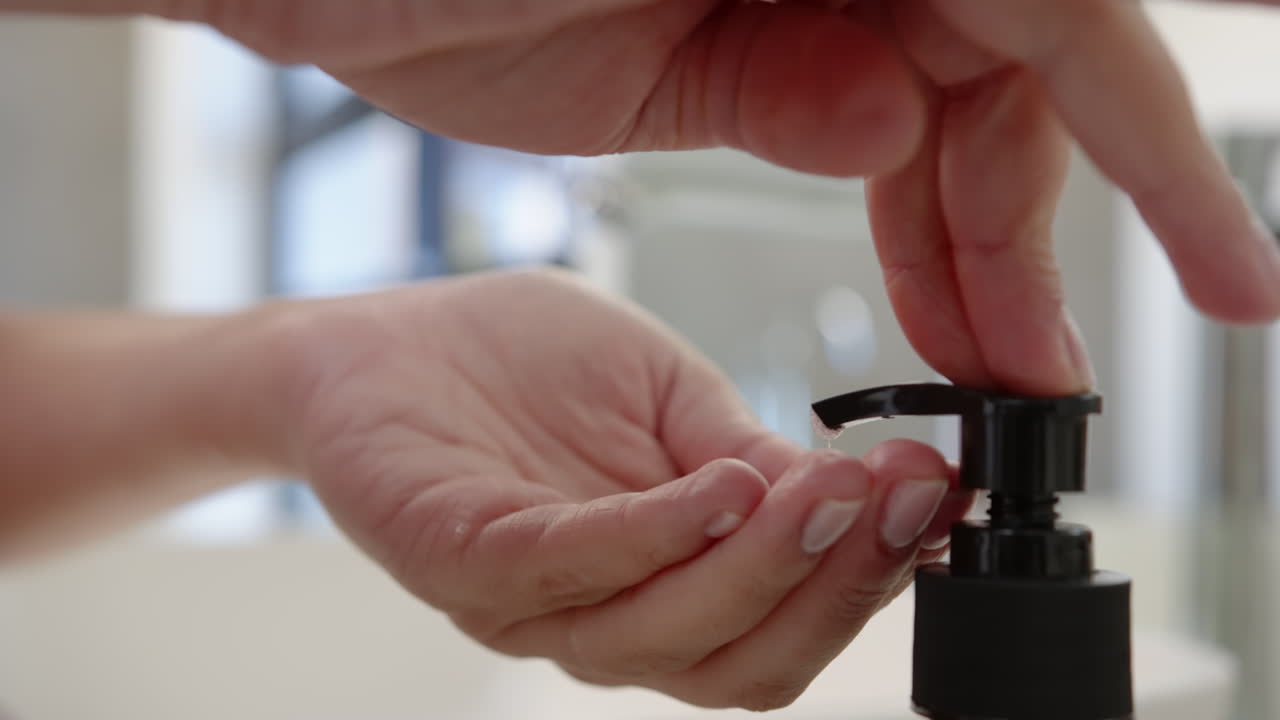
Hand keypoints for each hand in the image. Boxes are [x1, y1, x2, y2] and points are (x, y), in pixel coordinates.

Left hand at [167, 0, 1279, 397]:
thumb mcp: (604, 31)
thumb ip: (774, 67)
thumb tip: (904, 116)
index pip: (1050, 24)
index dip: (1153, 153)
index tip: (1227, 279)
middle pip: (1014, 84)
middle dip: (1031, 241)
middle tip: (1030, 389)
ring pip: (952, 121)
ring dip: (976, 249)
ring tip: (984, 372)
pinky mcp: (758, 54)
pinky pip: (878, 135)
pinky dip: (909, 221)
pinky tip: (921, 293)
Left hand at [272, 269, 972, 709]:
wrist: (381, 341)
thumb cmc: (523, 367)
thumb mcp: (668, 396)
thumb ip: (750, 453)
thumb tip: (868, 490)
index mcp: (665, 585)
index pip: (784, 623)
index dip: (871, 574)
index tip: (941, 494)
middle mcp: (608, 616)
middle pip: (744, 658)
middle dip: (840, 582)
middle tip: (906, 494)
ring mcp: (533, 604)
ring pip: (671, 636)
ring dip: (767, 568)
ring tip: (832, 492)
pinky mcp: (462, 562)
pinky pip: (573, 570)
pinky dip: (662, 535)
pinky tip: (728, 485)